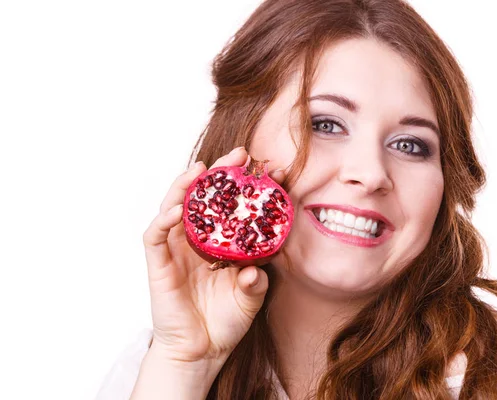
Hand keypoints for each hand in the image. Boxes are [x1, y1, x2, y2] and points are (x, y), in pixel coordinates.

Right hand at [142, 147, 280, 362]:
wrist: (201, 352)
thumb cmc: (225, 322)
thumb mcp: (250, 297)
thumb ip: (255, 282)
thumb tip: (257, 268)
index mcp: (219, 243)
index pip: (230, 206)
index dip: (245, 187)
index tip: (270, 170)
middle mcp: (196, 241)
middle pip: (202, 197)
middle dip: (217, 174)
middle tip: (238, 155)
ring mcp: (176, 250)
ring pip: (173, 207)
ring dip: (184, 186)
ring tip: (202, 170)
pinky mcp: (159, 264)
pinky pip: (155, 237)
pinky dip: (162, 220)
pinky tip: (176, 209)